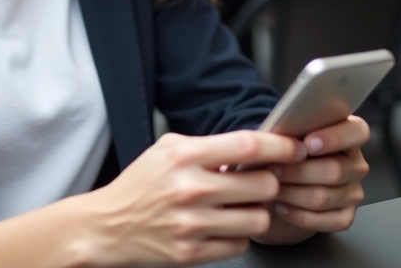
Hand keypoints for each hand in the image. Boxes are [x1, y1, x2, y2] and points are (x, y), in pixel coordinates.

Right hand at [78, 130, 305, 265]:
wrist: (107, 225)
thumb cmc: (140, 184)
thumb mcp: (167, 149)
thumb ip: (208, 146)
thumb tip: (254, 148)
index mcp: (184, 156)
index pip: (248, 147)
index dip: (280, 147)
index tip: (294, 149)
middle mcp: (190, 189)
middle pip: (262, 185)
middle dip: (268, 183)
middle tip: (258, 182)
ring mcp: (192, 224)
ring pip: (257, 219)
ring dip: (255, 212)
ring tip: (239, 206)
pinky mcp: (191, 253)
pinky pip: (239, 244)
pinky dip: (237, 235)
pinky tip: (221, 226)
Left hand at [251, 116, 370, 245]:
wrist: (282, 183)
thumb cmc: (286, 152)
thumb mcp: (288, 134)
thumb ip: (292, 131)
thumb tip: (280, 135)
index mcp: (348, 135)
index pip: (357, 132)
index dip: (335, 138)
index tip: (308, 143)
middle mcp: (356, 164)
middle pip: (335, 170)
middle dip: (298, 171)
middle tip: (272, 168)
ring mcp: (353, 192)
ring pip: (324, 197)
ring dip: (292, 193)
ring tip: (271, 186)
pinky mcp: (345, 216)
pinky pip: (323, 220)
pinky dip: (297, 214)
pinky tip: (280, 205)